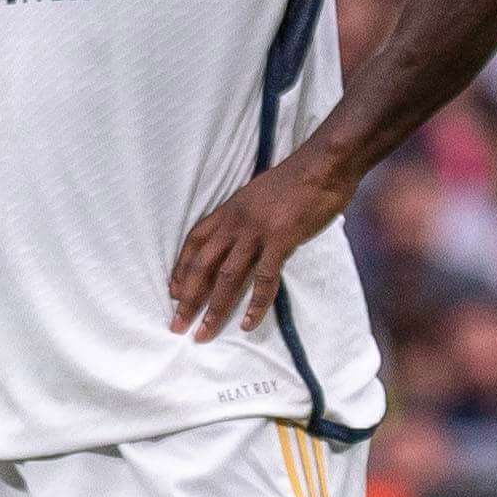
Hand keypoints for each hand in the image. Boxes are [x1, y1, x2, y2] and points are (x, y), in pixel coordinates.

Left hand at [168, 151, 352, 338]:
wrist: (323, 164)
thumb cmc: (297, 177)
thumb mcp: (259, 192)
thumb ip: (248, 214)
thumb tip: (245, 232)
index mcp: (230, 209)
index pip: (194, 242)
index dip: (180, 269)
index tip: (173, 292)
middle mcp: (235, 222)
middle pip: (202, 265)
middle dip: (187, 297)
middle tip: (177, 324)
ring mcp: (256, 231)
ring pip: (226, 276)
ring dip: (213, 307)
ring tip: (203, 332)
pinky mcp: (280, 239)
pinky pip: (264, 278)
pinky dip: (255, 304)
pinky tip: (248, 324)